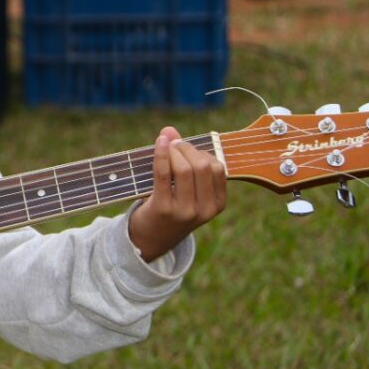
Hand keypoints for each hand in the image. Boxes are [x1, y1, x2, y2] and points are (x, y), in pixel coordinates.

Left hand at [128, 126, 226, 261]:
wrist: (151, 239)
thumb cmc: (172, 209)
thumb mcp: (187, 190)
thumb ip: (184, 160)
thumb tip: (169, 130)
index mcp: (217, 204)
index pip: (217, 168)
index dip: (202, 152)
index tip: (187, 149)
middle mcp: (204, 209)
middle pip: (202, 166)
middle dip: (187, 148)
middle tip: (175, 145)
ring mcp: (184, 211)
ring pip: (185, 169)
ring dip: (174, 151)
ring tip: (166, 146)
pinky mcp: (163, 208)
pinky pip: (163, 174)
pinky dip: (161, 154)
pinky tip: (159, 143)